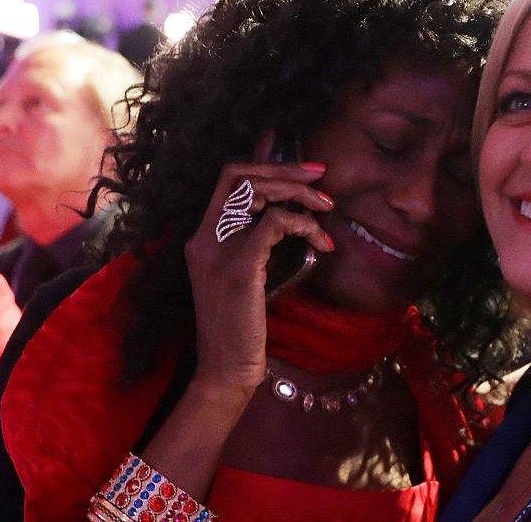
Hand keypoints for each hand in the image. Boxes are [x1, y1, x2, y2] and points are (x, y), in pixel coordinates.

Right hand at [184, 131, 334, 395]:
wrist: (226, 369)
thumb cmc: (243, 326)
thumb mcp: (250, 275)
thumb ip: (262, 240)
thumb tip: (290, 212)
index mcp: (203, 236)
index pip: (227, 178)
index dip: (266, 161)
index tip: (304, 167)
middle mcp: (204, 237)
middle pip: (240, 175)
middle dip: (286, 170)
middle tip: (322, 178)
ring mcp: (218, 251)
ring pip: (257, 192)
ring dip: (299, 195)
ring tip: (326, 211)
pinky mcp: (239, 268)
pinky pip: (274, 224)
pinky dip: (302, 223)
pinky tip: (320, 241)